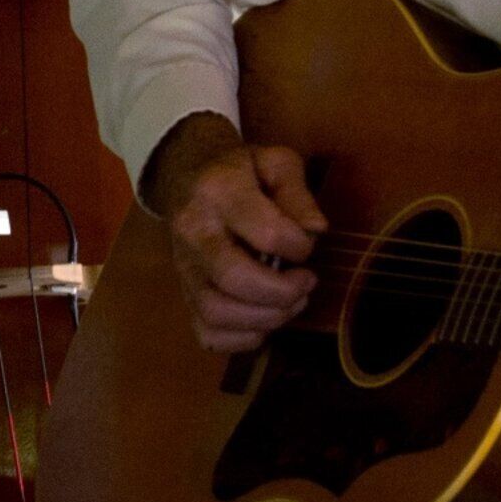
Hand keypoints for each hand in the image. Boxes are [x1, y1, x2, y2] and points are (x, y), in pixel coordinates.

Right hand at [141, 114, 326, 353]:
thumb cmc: (240, 170)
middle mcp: (193, 231)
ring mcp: (184, 266)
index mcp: (218, 191)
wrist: (188, 176)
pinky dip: (242, 339)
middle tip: (306, 282)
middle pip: (233, 277)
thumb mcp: (275, 162)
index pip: (266, 232)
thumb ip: (298, 193)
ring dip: (265, 318)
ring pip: (217, 312)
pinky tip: (264, 321)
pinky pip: (207, 334)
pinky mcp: (185, 293)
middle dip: (282, 291)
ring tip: (290, 303)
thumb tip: (316, 230)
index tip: (306, 244)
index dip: (299, 247)